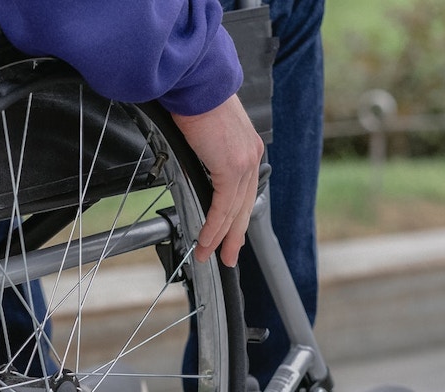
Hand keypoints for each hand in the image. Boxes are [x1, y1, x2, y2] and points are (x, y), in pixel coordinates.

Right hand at [172, 95, 264, 266]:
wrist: (196, 82)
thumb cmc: (194, 99)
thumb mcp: (204, 131)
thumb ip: (206, 152)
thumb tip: (193, 166)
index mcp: (248, 147)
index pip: (244, 191)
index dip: (237, 216)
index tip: (229, 232)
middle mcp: (251, 156)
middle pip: (244, 206)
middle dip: (234, 235)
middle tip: (226, 256)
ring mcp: (244, 162)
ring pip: (233, 211)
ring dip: (219, 237)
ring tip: (208, 255)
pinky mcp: (232, 167)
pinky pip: (222, 207)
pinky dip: (213, 227)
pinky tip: (205, 240)